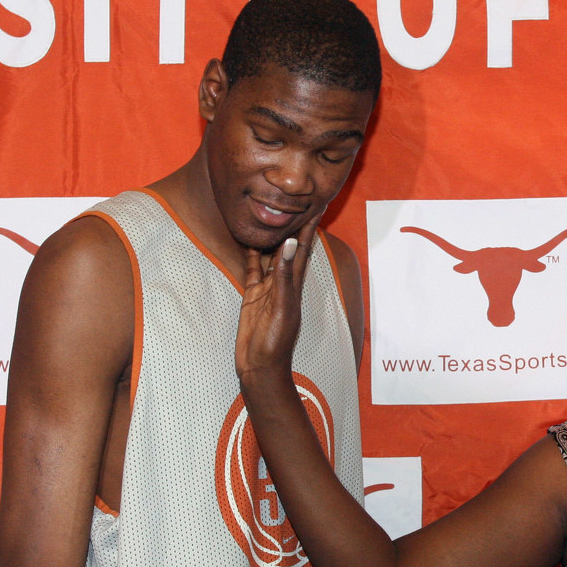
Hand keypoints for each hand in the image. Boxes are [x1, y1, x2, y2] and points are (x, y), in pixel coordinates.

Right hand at [235, 218, 319, 384]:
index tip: (317, 203)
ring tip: (271, 212)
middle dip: (294, 224)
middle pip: (290, 247)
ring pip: (270, 255)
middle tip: (296, 199)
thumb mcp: (281, 307)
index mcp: (295, 283)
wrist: (260, 367)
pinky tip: (249, 239)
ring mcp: (268, 288)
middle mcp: (284, 283)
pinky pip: (253, 269)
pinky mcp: (253, 296)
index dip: (310, 226)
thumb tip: (291, 243)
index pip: (305, 248)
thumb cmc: (275, 343)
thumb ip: (284, 276)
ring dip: (272, 236)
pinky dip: (251, 254)